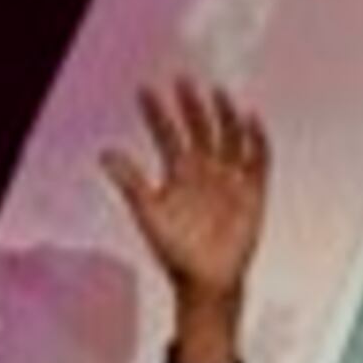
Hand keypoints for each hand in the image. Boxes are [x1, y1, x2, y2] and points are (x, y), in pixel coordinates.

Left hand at [103, 76, 268, 362]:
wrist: (206, 282)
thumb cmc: (176, 252)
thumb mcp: (149, 213)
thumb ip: (131, 182)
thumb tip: (104, 153)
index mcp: (179, 173)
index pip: (167, 134)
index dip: (156, 113)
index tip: (144, 90)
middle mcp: (205, 169)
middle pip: (199, 128)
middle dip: (190, 105)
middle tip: (181, 80)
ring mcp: (230, 178)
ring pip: (229, 137)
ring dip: (224, 115)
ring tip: (216, 92)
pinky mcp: (253, 191)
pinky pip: (258, 159)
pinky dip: (257, 139)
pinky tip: (250, 117)